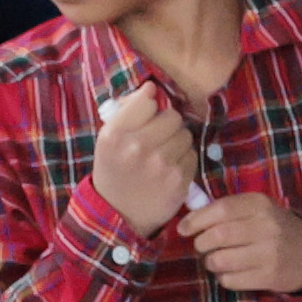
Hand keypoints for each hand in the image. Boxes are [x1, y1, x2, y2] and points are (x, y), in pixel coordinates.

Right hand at [89, 75, 199, 231]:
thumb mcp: (108, 140)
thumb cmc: (115, 170)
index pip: (147, 101)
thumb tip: (151, 87)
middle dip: (167, 124)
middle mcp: (138, 146)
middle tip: (158, 137)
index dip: (149, 108)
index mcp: (115, 134)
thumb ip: (127, 112)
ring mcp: (161, 163)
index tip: (146, 117)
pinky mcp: (180, 178)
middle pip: (172, 116)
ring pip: (186, 134)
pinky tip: (170, 168)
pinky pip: (193, 154)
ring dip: (178, 141)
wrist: (119, 213)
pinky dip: (184, 159)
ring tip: (163, 153)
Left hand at [182, 190, 301, 295]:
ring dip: (211, 262)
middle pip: (217, 236)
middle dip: (201, 244)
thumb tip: (187, 218)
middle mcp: (267, 227)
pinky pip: (230, 280)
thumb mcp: (255, 209)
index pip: (221, 210)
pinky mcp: (269, 276)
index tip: (184, 229)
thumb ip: (225, 209)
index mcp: (260, 205)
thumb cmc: (273, 228)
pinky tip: (232, 272)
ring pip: (220, 260)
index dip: (196, 220)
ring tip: (217, 259)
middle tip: (203, 246)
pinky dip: (224, 277)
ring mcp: (270, 253)